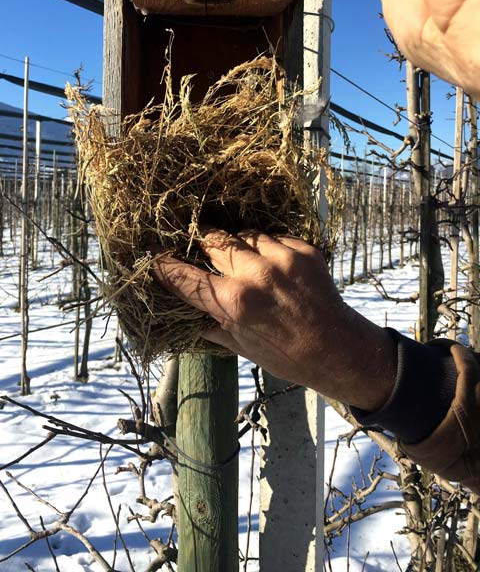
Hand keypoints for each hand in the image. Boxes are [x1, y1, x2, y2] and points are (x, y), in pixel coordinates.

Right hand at [151, 229, 396, 411]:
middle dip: (199, 239)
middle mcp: (255, 274)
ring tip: (238, 255)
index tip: (154, 256)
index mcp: (234, 303)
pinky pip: (274, 238)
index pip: (186, 276)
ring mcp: (283, 258)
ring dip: (236, 243)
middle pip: (213, 239)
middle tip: (194, 240)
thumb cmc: (287, 356)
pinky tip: (270, 262)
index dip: (165, 265)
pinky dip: (267, 247)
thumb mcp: (242, 347)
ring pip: (244, 234)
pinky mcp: (305, 250)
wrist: (340, 350)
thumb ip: (213, 325)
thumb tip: (188, 316)